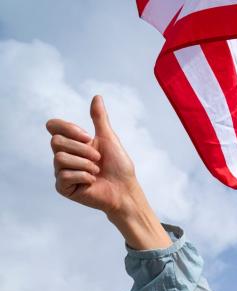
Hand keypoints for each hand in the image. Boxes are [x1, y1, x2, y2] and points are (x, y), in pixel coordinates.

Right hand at [46, 96, 169, 249]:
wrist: (126, 190)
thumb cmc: (119, 166)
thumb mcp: (108, 138)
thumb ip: (99, 119)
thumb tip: (97, 97)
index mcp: (72, 142)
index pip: (53, 126)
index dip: (68, 128)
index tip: (88, 136)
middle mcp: (63, 156)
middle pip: (56, 141)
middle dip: (83, 149)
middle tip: (98, 158)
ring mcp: (61, 172)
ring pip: (60, 158)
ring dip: (85, 164)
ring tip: (97, 171)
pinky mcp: (63, 187)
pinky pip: (64, 175)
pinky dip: (83, 177)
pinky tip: (92, 182)